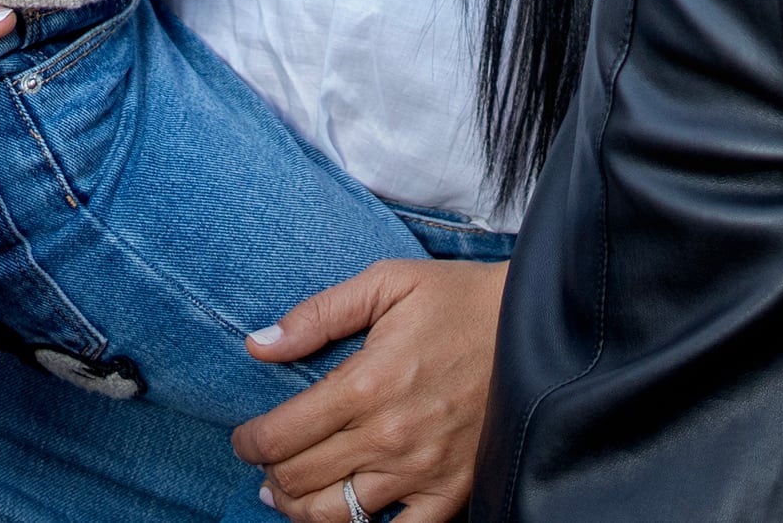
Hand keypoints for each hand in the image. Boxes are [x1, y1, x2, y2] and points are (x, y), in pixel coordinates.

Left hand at [240, 257, 506, 521]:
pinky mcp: (452, 490)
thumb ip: (318, 313)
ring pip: (335, 515)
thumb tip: (257, 345)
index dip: (249, 442)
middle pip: (298, 480)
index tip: (246, 438)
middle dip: (270, 474)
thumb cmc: (459, 299)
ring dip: (301, 508)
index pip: (280, 436)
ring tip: (294, 494)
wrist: (536, 323)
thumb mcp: (388, 282)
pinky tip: (353, 510)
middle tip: (267, 463)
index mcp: (366, 384)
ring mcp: (421, 470)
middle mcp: (389, 436)